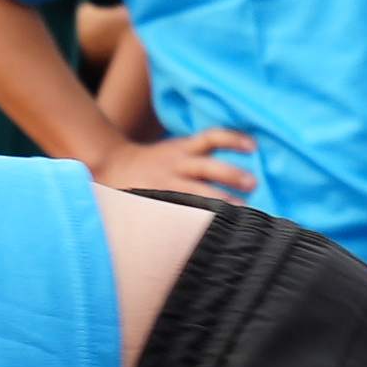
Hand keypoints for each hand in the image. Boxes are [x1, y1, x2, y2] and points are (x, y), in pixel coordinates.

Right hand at [93, 124, 258, 206]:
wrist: (113, 165)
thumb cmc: (156, 162)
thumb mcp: (176, 150)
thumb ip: (201, 156)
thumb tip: (240, 173)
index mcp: (183, 148)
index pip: (211, 138)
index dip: (233, 139)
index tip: (253, 146)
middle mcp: (177, 164)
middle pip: (207, 166)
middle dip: (231, 174)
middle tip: (253, 184)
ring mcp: (167, 183)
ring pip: (195, 191)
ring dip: (219, 200)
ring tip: (241, 211)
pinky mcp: (158, 200)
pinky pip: (178, 210)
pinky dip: (196, 219)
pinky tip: (212, 229)